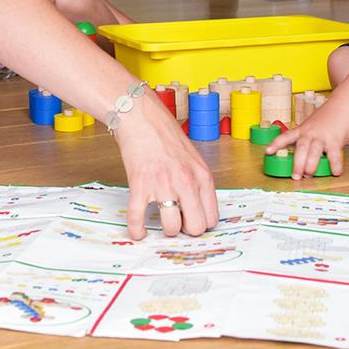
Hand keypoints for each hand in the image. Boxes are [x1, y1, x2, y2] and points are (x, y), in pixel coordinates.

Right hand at [114, 93, 218, 238]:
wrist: (141, 117)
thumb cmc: (165, 135)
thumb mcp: (193, 159)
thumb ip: (198, 184)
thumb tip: (197, 211)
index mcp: (202, 176)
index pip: (211, 218)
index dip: (201, 223)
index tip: (192, 222)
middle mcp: (185, 182)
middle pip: (195, 227)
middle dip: (186, 230)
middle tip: (178, 224)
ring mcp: (163, 184)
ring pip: (171, 227)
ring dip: (164, 229)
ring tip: (159, 221)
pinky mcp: (140, 184)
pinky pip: (138, 218)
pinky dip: (137, 230)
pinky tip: (138, 231)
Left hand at [265, 106, 348, 178]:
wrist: (343, 106)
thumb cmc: (326, 118)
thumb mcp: (310, 126)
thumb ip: (305, 140)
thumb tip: (301, 159)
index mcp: (302, 130)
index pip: (286, 137)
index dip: (276, 144)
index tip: (267, 152)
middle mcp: (310, 133)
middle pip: (301, 148)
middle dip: (297, 163)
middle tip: (295, 176)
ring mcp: (322, 137)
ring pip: (314, 151)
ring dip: (311, 164)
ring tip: (309, 174)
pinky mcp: (336, 141)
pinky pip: (334, 155)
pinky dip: (335, 165)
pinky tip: (335, 172)